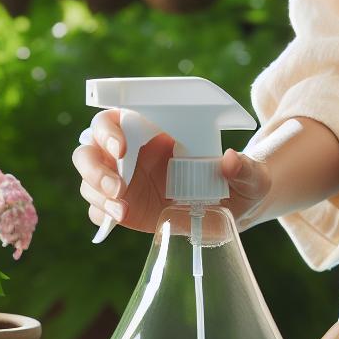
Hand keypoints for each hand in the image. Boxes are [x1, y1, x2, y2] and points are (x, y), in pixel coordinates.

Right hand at [71, 108, 271, 231]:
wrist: (231, 212)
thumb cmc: (238, 184)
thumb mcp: (250, 177)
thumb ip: (245, 168)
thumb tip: (230, 159)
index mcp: (150, 131)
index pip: (112, 120)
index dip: (108, 130)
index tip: (122, 147)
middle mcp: (128, 154)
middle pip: (88, 150)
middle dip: (95, 168)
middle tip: (118, 188)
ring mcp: (122, 182)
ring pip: (88, 180)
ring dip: (97, 194)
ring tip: (123, 210)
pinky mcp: (121, 208)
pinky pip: (97, 210)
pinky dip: (102, 214)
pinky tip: (120, 218)